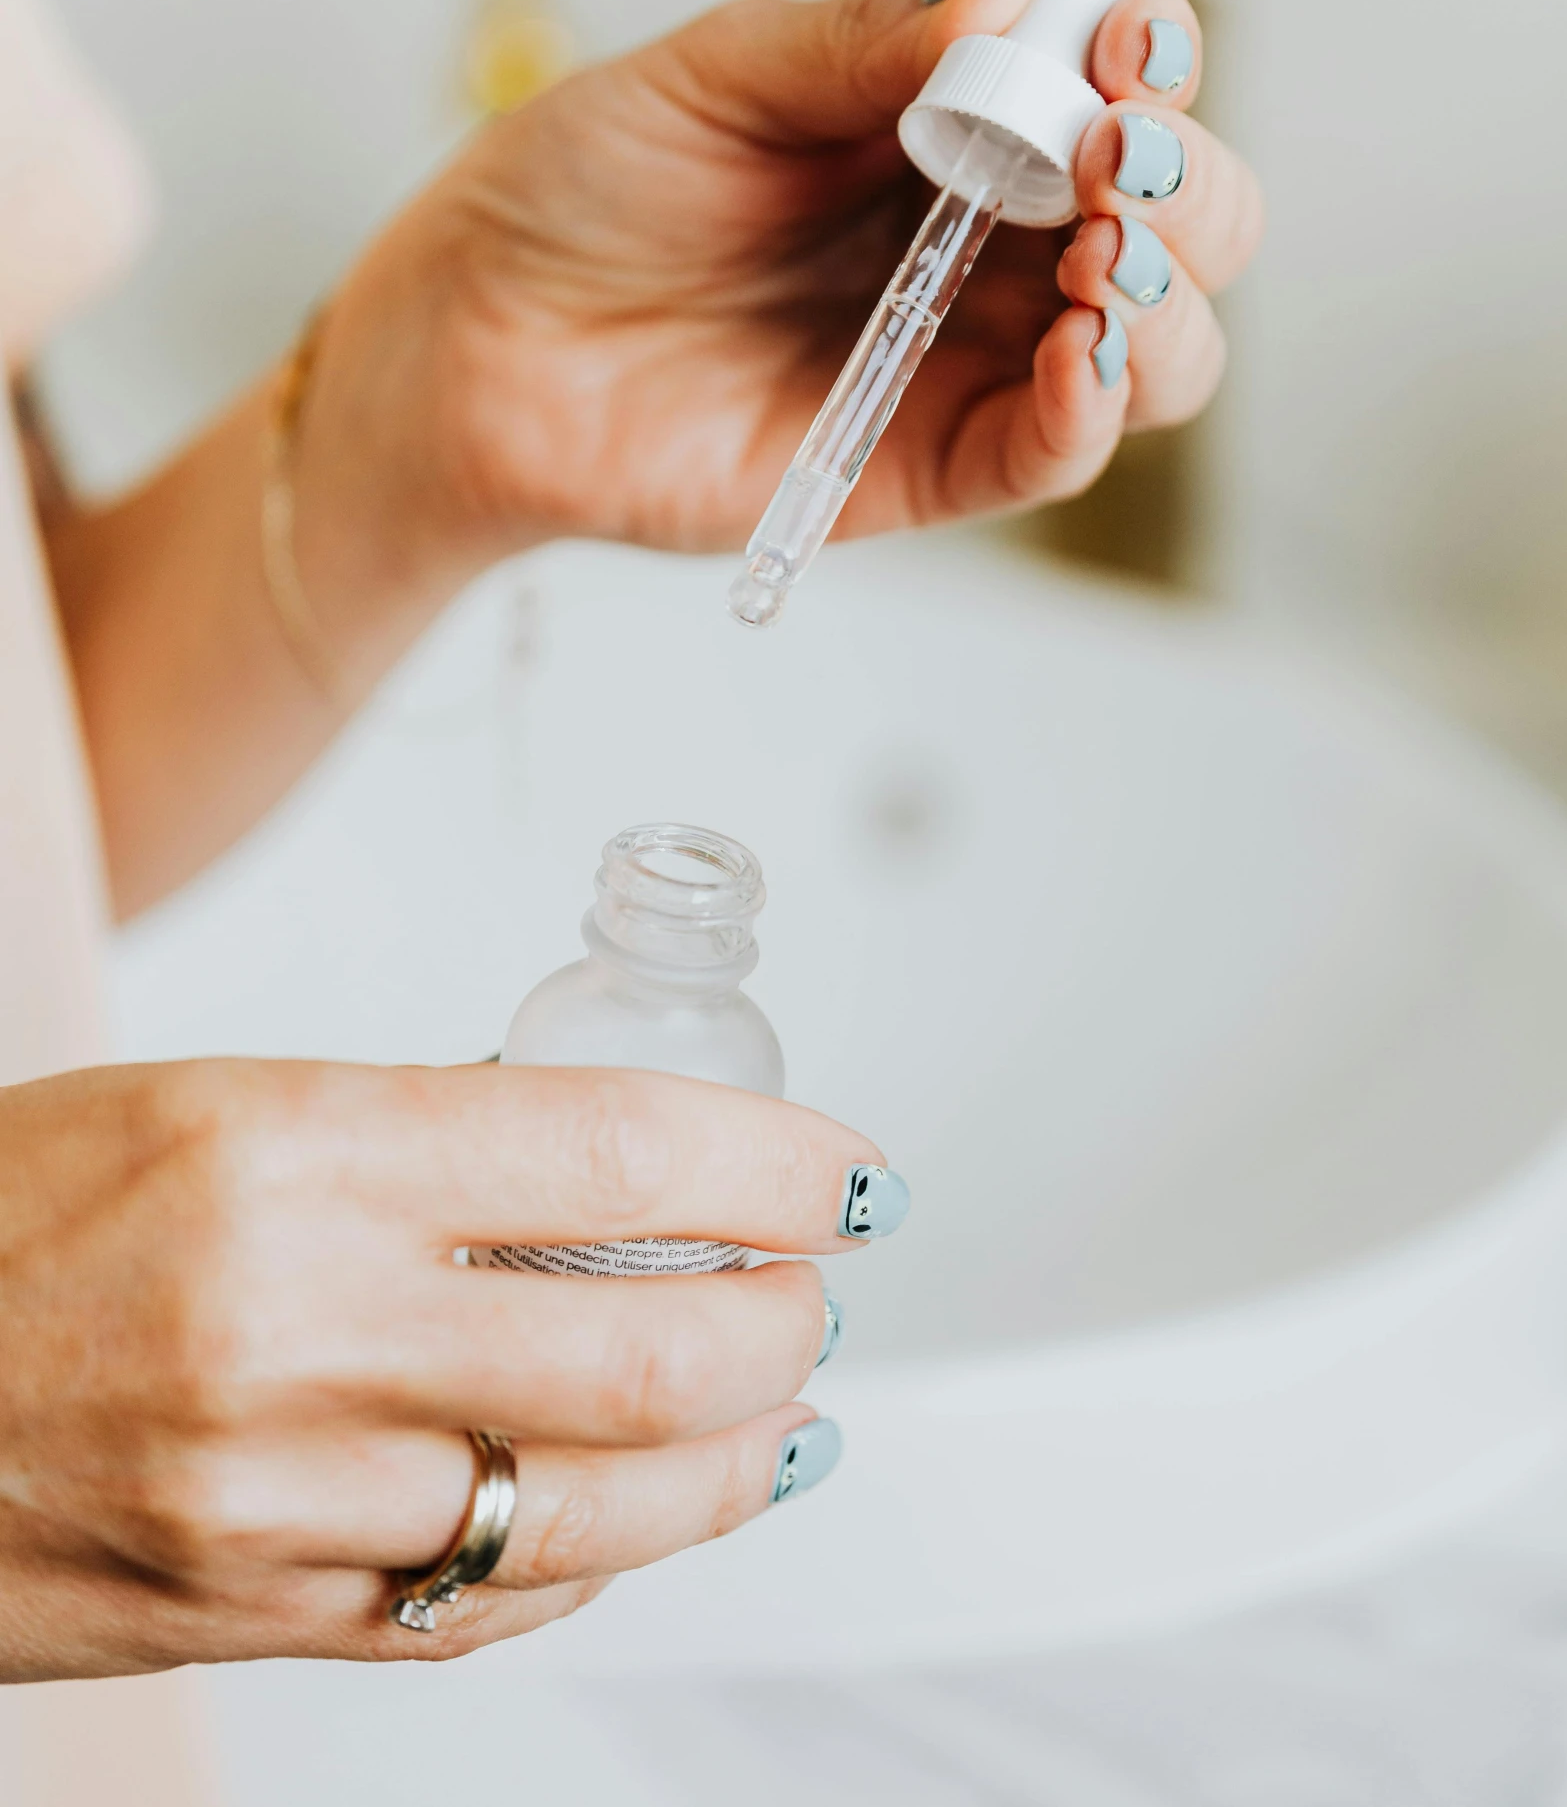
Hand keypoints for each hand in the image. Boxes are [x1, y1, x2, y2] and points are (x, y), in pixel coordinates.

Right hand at [0, 1059, 882, 1676]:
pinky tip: (637, 1509)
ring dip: (732, 1462)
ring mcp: (279, 1502)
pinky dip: (595, 1554)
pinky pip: (485, 1606)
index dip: (777, 1161)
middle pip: (648, 1356)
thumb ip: (416, 1132)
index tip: (849, 1172)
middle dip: (786, 1322)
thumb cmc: (12, 1219)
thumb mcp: (214, 1104)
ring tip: (781, 1410)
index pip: (618, 1149)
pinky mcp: (257, 1617)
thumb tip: (605, 1155)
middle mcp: (294, 1331)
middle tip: (820, 1288)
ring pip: (596, 1509)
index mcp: (292, 1150)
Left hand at [304, 0, 1262, 596]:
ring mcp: (957, 356)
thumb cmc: (578, 187)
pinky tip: (1076, 349)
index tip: (1126, 40)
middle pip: (1177, 223)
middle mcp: (981, 241)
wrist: (471, 332)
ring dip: (1165, 296)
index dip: (1151, 60)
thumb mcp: (715, 74)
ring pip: (1152, 348)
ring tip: (1098, 253)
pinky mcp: (914, 464)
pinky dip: (1093, 405)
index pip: (1115, 90)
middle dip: (1190, 182)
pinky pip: (1048, 451)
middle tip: (1119, 153)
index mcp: (951, 124)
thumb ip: (864, 44)